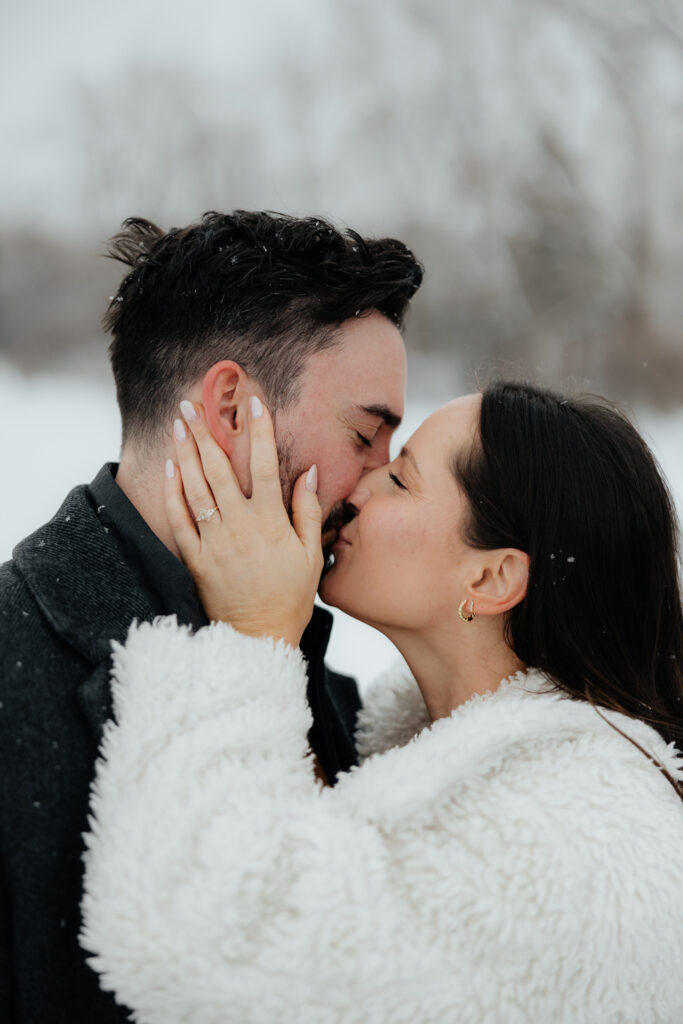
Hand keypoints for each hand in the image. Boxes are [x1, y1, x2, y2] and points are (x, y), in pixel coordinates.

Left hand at [164, 396, 322, 647]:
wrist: (259, 636)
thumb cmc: (290, 596)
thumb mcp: (311, 554)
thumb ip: (308, 510)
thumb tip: (308, 472)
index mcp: (270, 522)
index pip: (264, 465)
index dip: (259, 430)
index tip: (253, 402)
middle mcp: (239, 526)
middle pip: (219, 469)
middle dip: (206, 432)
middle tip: (192, 404)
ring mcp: (214, 541)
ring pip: (195, 488)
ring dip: (185, 453)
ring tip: (178, 424)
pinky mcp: (195, 558)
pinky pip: (179, 519)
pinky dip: (172, 492)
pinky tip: (170, 468)